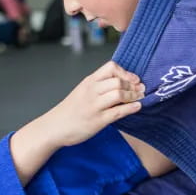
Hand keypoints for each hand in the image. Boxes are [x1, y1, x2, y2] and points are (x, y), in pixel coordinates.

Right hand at [8, 61, 144, 185]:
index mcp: (89, 82)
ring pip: (119, 94)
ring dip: (133, 96)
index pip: (111, 67)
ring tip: (140, 98)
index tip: (134, 79)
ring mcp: (94, 106)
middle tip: (141, 90)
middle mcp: (91, 91)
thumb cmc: (71, 110)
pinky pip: (118, 111)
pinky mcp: (97, 120)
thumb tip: (122, 83)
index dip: (126, 72)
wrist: (54, 127)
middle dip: (133, 85)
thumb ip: (99, 86)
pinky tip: (138, 107)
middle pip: (118, 81)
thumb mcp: (83, 91)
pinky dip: (131, 108)